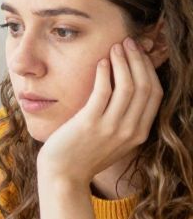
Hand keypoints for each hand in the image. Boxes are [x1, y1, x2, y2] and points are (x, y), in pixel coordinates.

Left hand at [37, 37, 162, 190]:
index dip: (149, 69)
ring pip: (128, 86)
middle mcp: (130, 131)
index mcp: (139, 133)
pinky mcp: (90, 124)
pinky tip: (101, 62)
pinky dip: (105, 73)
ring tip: (115, 47)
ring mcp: (111, 128)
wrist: (63, 175)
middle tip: (128, 42)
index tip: (139, 54)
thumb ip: (126, 117)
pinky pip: (104, 91)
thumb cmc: (85, 154)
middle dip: (138, 59)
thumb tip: (128, 83)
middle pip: (145, 86)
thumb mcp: (114, 138)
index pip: (155, 93)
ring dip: (123, 61)